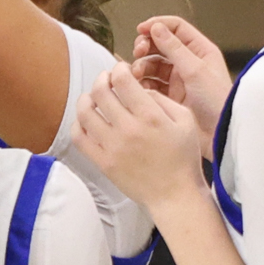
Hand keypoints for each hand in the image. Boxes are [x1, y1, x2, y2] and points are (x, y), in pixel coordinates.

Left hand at [73, 62, 206, 213]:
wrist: (175, 195)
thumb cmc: (183, 158)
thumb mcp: (185, 121)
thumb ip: (162, 99)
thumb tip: (139, 88)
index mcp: (150, 116)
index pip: (122, 80)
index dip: (118, 69)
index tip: (120, 71)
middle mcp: (128, 129)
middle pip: (100, 92)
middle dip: (101, 79)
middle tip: (106, 79)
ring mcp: (112, 147)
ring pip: (85, 112)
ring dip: (86, 99)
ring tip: (92, 97)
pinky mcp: (103, 162)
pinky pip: (80, 138)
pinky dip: (78, 124)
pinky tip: (85, 120)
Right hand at [132, 16, 232, 154]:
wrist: (221, 134)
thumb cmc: (218, 102)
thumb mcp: (196, 70)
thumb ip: (174, 48)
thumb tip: (156, 27)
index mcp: (200, 51)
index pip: (175, 28)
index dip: (157, 25)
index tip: (141, 29)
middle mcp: (188, 63)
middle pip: (160, 45)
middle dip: (146, 46)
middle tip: (138, 52)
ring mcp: (178, 80)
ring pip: (153, 65)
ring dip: (142, 66)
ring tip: (137, 74)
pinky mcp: (170, 97)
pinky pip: (151, 84)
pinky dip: (143, 84)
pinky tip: (140, 88)